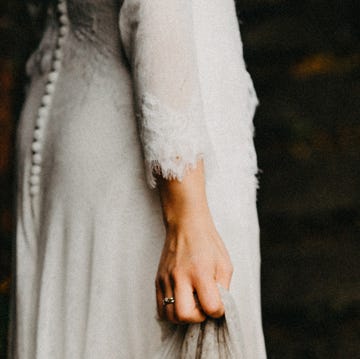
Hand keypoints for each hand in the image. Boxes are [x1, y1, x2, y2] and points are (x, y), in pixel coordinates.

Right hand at [155, 160, 232, 323]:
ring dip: (183, 317)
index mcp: (201, 271)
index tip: (218, 303)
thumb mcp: (224, 263)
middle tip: (203, 306)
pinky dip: (171, 311)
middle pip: (185, 316)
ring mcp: (166, 279)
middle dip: (198, 318)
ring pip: (170, 315)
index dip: (218, 311)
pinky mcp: (157, 280)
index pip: (211, 306)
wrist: (185, 225)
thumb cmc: (207, 242)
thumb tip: (217, 309)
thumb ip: (223, 288)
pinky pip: (160, 308)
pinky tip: (181, 302)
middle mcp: (180, 276)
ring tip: (192, 304)